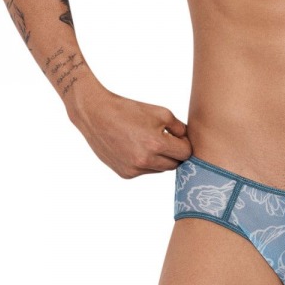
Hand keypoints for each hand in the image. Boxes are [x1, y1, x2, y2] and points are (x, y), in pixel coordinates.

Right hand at [67, 86, 191, 177]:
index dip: (185, 144)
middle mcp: (145, 161)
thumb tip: (188, 140)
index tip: (179, 137)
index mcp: (156, 144)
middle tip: (167, 140)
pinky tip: (136, 148)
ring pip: (160, 169)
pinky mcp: (125, 174)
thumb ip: (180, 128)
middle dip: (175, 153)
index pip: (185, 153)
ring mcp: (134, 169)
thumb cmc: (130, 110)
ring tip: (149, 142)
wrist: (96, 115)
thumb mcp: (161, 113)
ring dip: (160, 159)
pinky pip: (145, 171)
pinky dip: (146, 162)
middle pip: (174, 164)